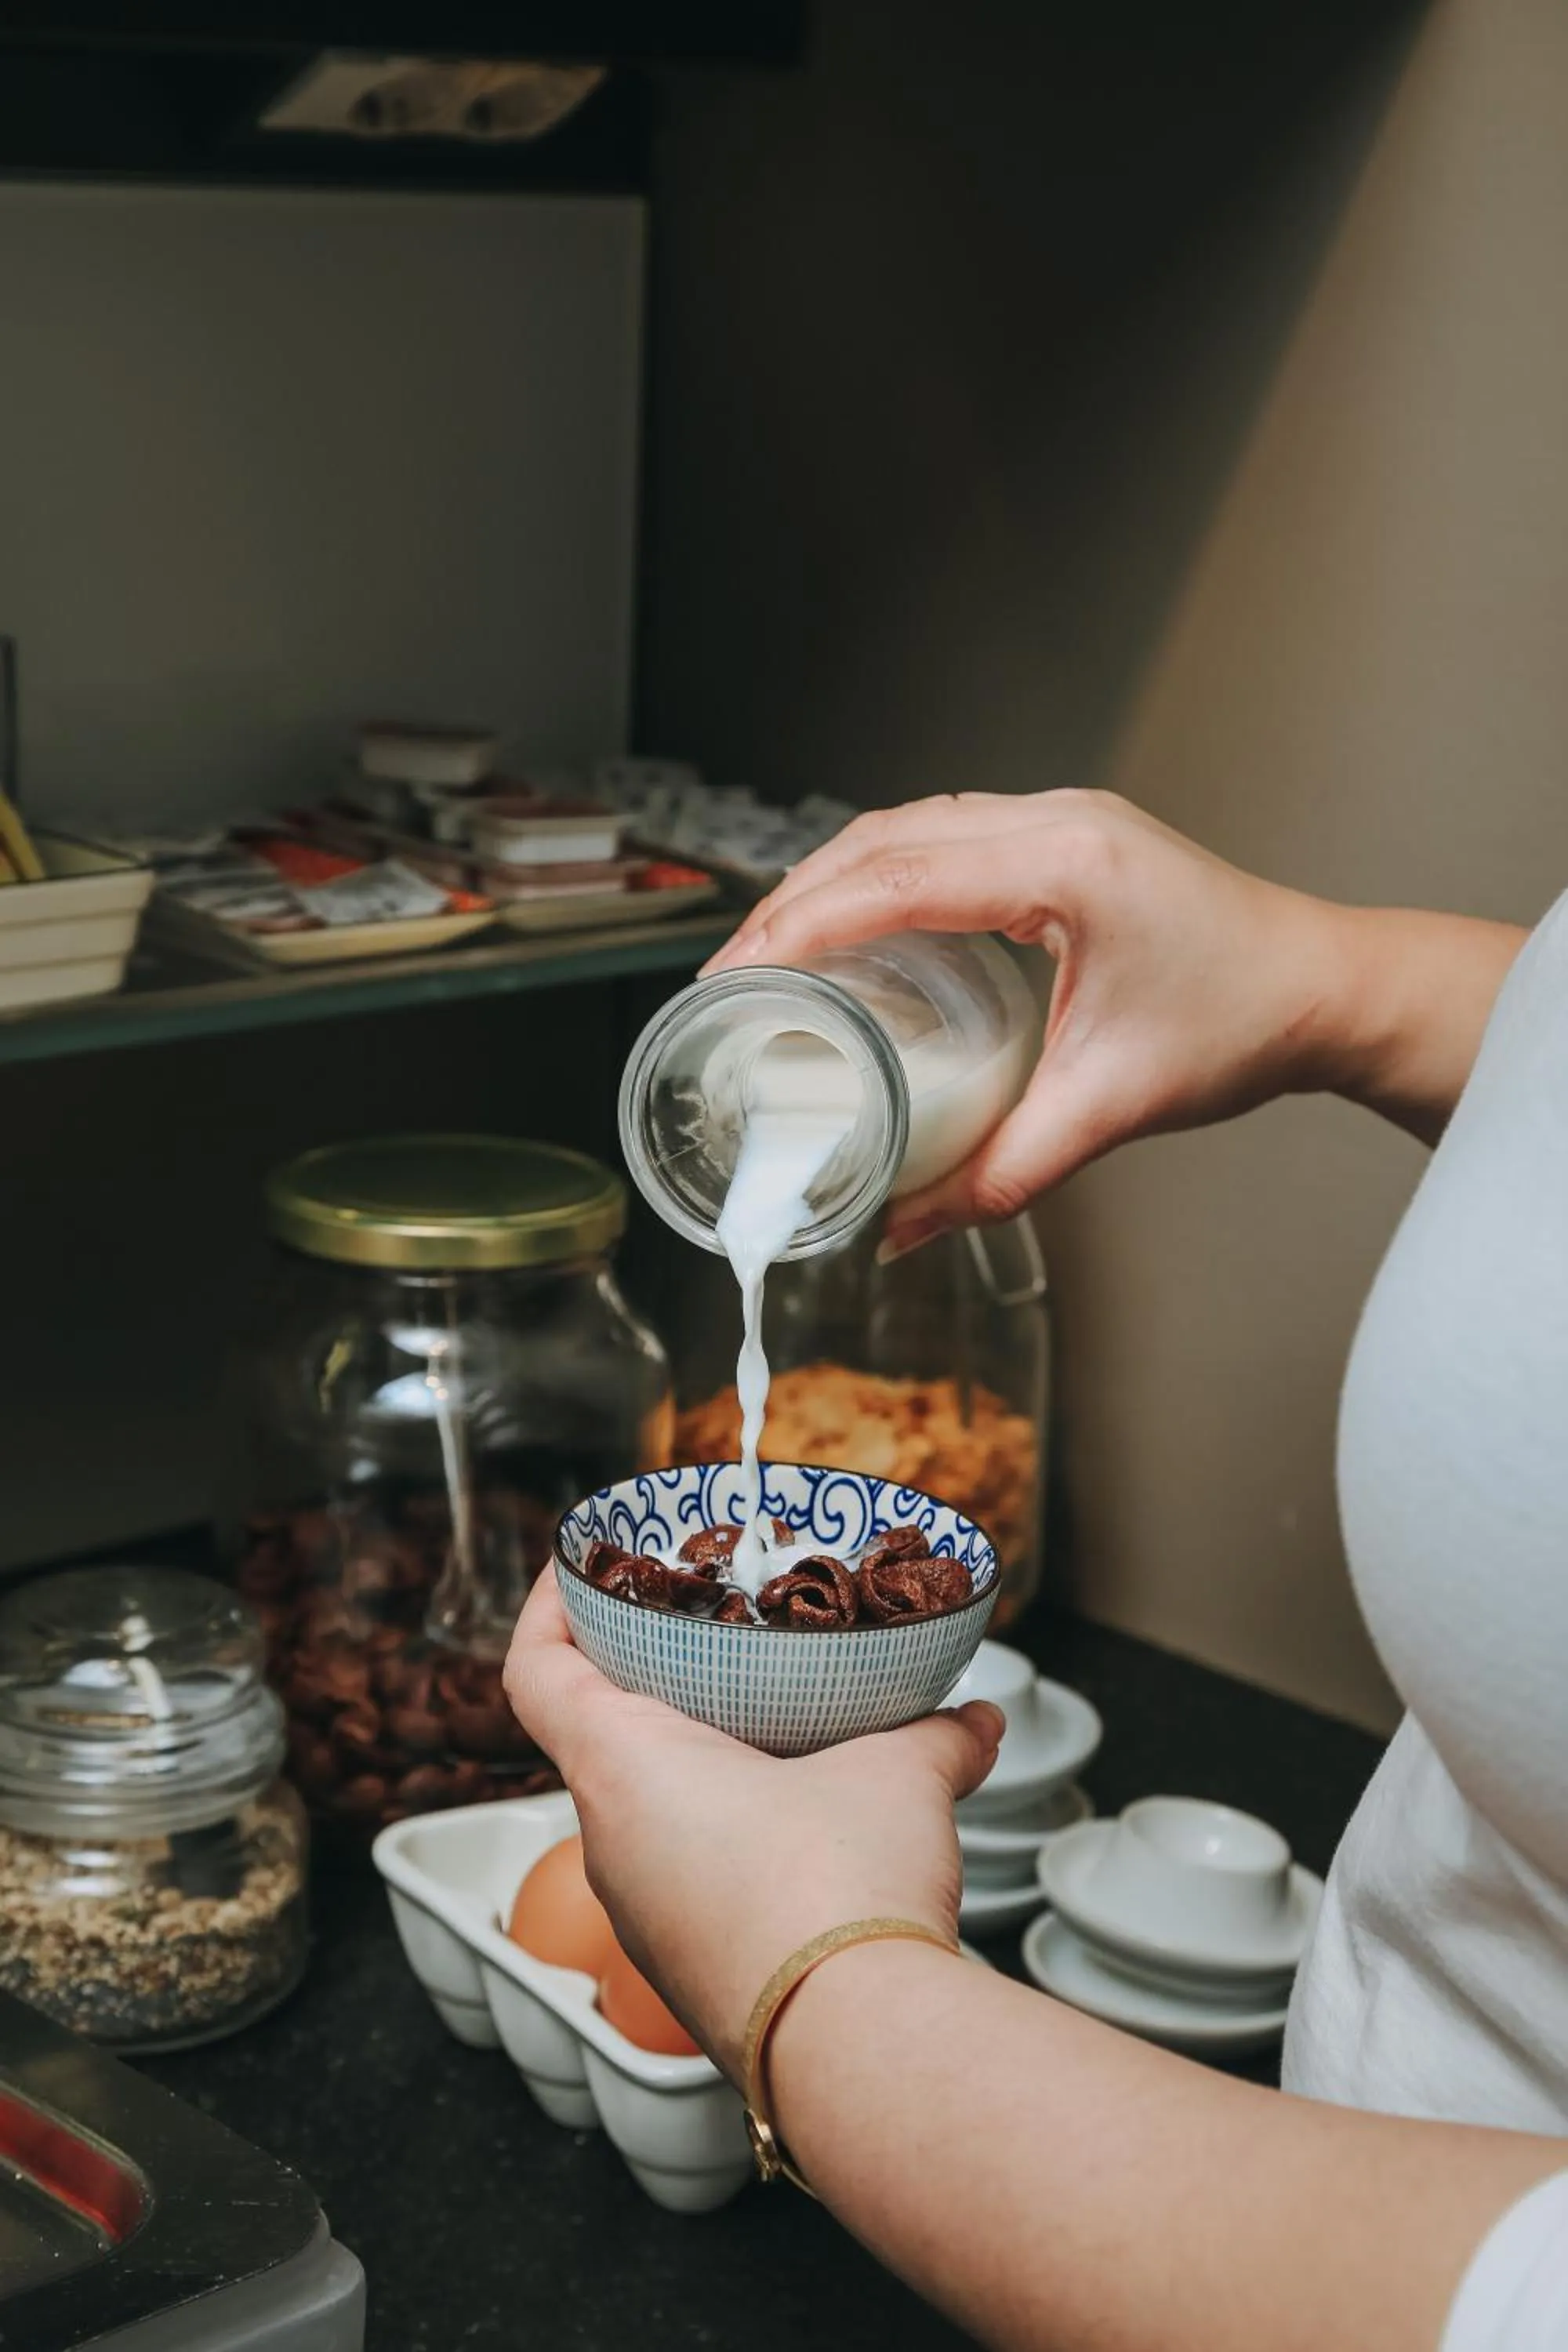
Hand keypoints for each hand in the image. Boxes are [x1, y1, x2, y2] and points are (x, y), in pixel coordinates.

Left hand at [503, 1568, 1003, 2080]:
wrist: (859, 2049)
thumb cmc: (838, 1893)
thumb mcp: (898, 1779)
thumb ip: (934, 1737)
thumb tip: (974, 1721)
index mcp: (622, 1767)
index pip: (535, 1670)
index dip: (548, 1607)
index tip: (580, 1567)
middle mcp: (610, 1843)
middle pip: (592, 1736)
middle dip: (647, 1681)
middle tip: (708, 1635)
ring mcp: (643, 1916)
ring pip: (643, 1810)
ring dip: (694, 1764)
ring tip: (769, 1724)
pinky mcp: (685, 1969)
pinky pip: (686, 1875)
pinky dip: (728, 1834)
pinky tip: (801, 1824)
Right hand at [703, 789, 1353, 1251]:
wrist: (1324, 988)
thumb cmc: (1240, 1026)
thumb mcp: (1108, 1108)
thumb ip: (997, 1174)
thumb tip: (899, 1231)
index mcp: (1065, 864)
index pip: (894, 879)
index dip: (799, 928)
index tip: (735, 978)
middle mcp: (1056, 819)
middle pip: (881, 838)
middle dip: (792, 904)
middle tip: (729, 978)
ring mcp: (1060, 817)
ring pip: (905, 827)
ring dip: (830, 882)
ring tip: (770, 955)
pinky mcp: (1064, 837)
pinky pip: (943, 836)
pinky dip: (881, 876)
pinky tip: (850, 928)